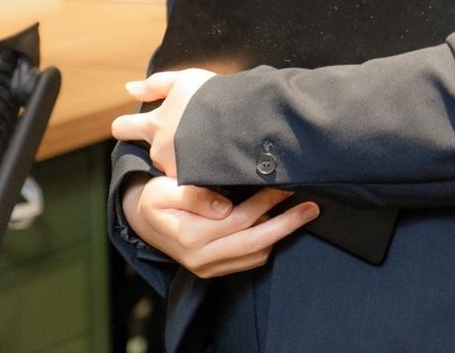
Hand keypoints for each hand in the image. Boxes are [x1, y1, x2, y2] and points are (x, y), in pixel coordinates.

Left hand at [111, 69, 215, 178]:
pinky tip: (214, 160)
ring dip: (184, 158)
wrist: (242, 123)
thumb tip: (128, 89)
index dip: (126, 126)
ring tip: (208, 145)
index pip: (122, 128)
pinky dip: (199, 171)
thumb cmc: (214, 97)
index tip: (133, 126)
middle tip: (191, 133)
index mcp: (154, 124)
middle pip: (154, 149)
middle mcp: (158, 150)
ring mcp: (174, 169)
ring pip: (173, 165)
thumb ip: (155, 85)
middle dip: (168, 143)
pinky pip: (190, 178)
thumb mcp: (185, 80)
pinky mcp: (192, 183)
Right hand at [121, 173, 315, 278]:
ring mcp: (207, 267)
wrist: (142, 221)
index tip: (287, 185)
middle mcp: (200, 257)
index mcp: (190, 235)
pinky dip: (267, 243)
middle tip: (312, 207)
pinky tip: (279, 223)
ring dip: (280, 234)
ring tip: (300, 211)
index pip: (240, 219)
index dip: (267, 202)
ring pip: (256, 255)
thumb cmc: (157, 198)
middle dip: (287, 224)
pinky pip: (249, 261)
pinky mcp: (213, 270)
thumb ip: (193, 196)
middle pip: (255, 243)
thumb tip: (223, 207)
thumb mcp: (165, 189)